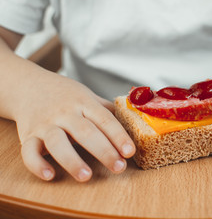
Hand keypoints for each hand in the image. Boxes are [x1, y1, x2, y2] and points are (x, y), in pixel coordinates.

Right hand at [14, 72, 134, 181]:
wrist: (28, 85)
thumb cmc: (65, 95)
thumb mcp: (87, 95)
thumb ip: (106, 109)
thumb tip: (134, 120)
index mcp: (83, 102)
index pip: (105, 119)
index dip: (118, 136)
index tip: (130, 151)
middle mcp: (64, 113)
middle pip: (85, 132)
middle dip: (104, 151)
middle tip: (118, 167)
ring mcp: (45, 124)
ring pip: (57, 142)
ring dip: (72, 160)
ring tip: (86, 176)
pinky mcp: (28, 135)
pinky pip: (28, 151)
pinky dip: (37, 164)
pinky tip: (49, 175)